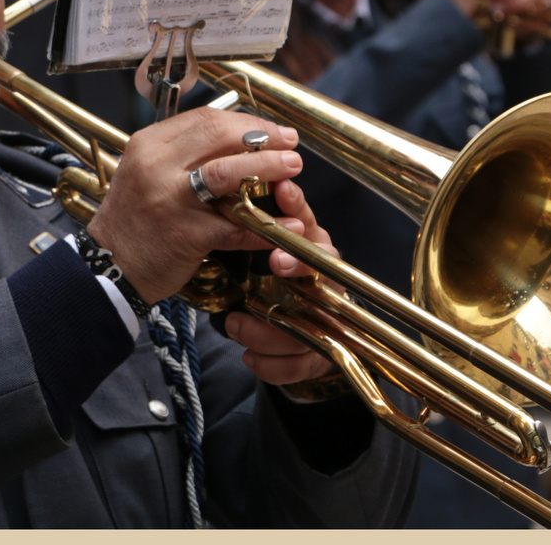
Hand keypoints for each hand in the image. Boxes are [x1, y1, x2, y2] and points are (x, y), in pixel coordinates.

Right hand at [86, 109, 303, 305]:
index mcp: (149, 144)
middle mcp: (157, 166)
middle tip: (290, 143)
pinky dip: (264, 226)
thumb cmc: (133, 218)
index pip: (204, 119)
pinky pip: (234, 226)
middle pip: (218, 135)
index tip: (270, 129)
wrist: (108, 266)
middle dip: (262, 136)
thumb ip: (182, 152)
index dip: (244, 121)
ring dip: (267, 167)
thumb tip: (233, 136)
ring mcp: (170, 200)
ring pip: (228, 173)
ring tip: (292, 167)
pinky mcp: (184, 234)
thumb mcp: (145, 171)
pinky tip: (286, 226)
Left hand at [222, 179, 345, 386]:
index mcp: (311, 248)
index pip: (309, 221)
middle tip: (275, 262)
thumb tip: (224, 187)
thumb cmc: (271, 279)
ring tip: (233, 324)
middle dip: (299, 264)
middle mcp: (324, 281)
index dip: (298, 207)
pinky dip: (270, 363)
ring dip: (266, 328)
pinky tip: (248, 357)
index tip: (282, 192)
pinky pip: (296, 364)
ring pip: (306, 324)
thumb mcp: (260, 249)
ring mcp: (326, 319)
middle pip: (323, 270)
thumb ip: (248, 224)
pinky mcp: (316, 355)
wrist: (294, 330)